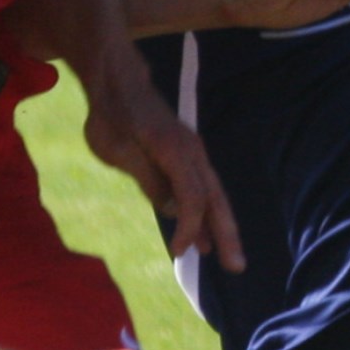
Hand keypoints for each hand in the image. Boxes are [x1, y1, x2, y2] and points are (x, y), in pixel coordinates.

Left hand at [82, 59, 244, 271]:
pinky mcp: (185, 156)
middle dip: (227, 234)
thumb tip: (173, 209)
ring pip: (213, 195)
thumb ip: (148, 180)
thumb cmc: (113, 116)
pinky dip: (205, 212)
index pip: (193, 198)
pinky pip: (201, 188)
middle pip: (215, 199)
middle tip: (237, 267)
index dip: (189, 228)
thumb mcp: (120, 151)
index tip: (179, 252)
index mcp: (176, 151)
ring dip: (220, 227)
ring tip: (229, 258)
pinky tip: (203, 235)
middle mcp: (192, 152)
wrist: (118, 82)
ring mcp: (192, 153)